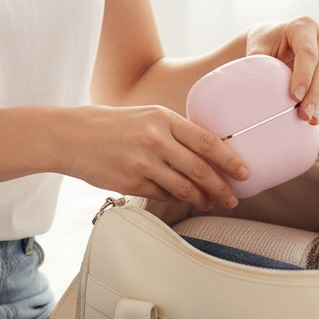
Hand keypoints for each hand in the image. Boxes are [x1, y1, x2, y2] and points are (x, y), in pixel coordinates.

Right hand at [64, 104, 249, 210]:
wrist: (73, 136)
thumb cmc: (114, 124)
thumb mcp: (148, 116)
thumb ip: (175, 131)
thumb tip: (207, 151)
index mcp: (163, 118)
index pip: (206, 140)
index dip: (229, 159)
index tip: (244, 171)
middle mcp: (155, 140)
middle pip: (199, 168)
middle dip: (222, 186)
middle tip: (234, 197)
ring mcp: (143, 163)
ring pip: (184, 187)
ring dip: (203, 198)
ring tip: (212, 202)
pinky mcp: (130, 183)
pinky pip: (163, 196)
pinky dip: (178, 200)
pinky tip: (186, 201)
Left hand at [246, 17, 318, 124]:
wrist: (276, 40)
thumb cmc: (266, 43)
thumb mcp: (259, 49)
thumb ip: (259, 66)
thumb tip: (258, 91)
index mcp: (303, 26)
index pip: (308, 53)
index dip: (303, 76)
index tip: (294, 96)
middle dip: (314, 94)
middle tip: (304, 114)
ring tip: (310, 118)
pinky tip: (316, 113)